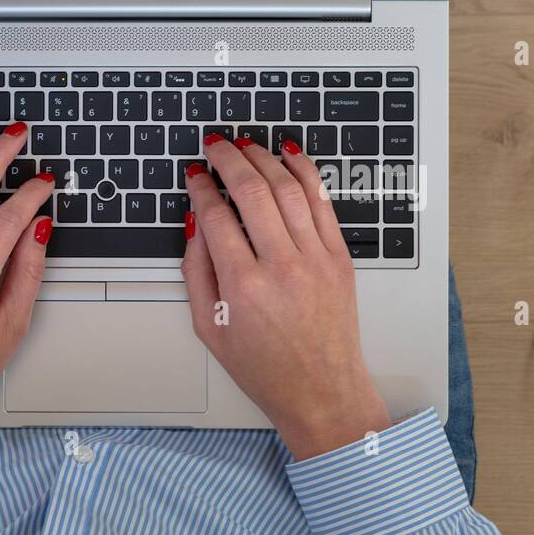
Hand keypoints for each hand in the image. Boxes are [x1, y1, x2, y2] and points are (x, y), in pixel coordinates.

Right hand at [182, 135, 389, 458]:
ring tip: (245, 144)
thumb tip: (195, 223)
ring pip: (288, 188)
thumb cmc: (266, 367)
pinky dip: (305, 172)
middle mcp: (282, 267)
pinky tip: (289, 155)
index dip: (201, 187)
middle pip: (252, 191)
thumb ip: (196, 272)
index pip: (216, 216)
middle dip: (228, 158)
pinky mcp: (339, 257)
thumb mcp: (210, 328)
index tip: (194, 174)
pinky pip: (322, 202)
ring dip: (264, 157)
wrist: (322, 390)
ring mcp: (316, 259)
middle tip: (214, 144)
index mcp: (244, 287)